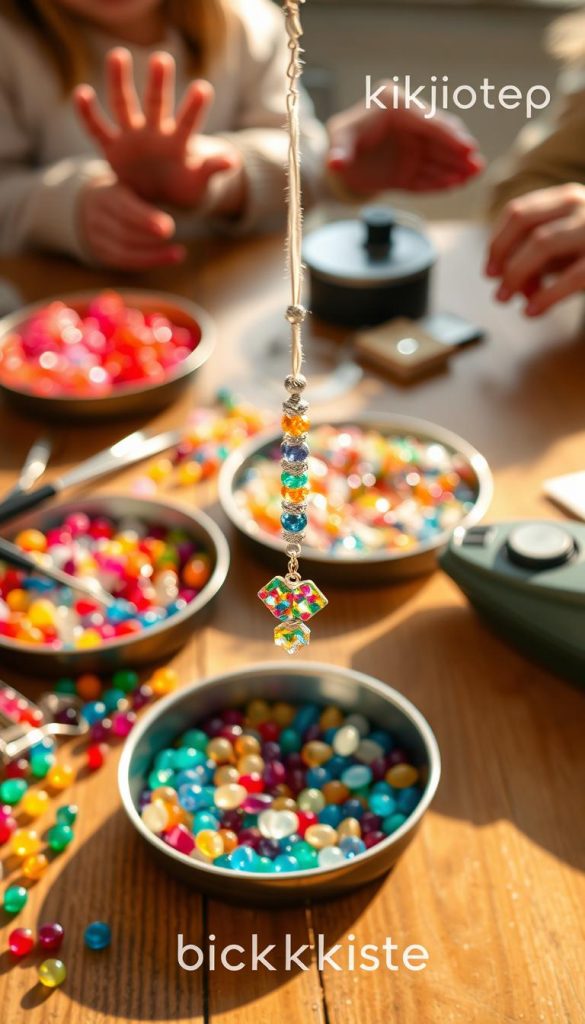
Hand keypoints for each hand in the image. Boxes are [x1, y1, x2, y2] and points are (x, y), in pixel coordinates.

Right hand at [74, 48, 244, 213]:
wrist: (161, 198)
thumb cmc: (185, 185)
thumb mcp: (199, 181)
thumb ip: (212, 168)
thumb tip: (234, 160)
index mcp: (178, 141)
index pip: (187, 122)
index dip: (194, 108)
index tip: (203, 88)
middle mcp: (154, 131)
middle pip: (156, 103)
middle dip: (159, 83)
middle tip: (162, 59)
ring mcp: (132, 136)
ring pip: (124, 104)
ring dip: (120, 81)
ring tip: (118, 55)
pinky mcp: (112, 147)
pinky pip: (97, 128)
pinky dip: (88, 113)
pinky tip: (80, 92)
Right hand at [78, 177, 185, 269]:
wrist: (90, 203)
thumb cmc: (125, 190)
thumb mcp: (133, 182)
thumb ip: (153, 185)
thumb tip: (190, 174)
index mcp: (106, 193)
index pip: (123, 208)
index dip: (145, 220)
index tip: (167, 229)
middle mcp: (97, 216)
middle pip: (123, 233)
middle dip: (151, 241)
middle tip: (178, 246)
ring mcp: (96, 236)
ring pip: (123, 250)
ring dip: (153, 255)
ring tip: (178, 253)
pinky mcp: (101, 252)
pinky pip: (123, 261)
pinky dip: (147, 260)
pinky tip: (167, 258)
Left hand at [327, 83, 483, 194]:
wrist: (341, 158)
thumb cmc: (341, 140)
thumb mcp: (339, 142)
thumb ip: (340, 152)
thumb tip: (336, 163)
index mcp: (395, 105)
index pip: (427, 120)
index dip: (448, 135)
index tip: (467, 147)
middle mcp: (409, 122)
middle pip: (439, 137)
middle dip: (458, 152)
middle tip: (476, 165)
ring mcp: (414, 145)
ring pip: (438, 156)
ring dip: (455, 167)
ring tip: (473, 176)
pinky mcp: (413, 166)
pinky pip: (428, 175)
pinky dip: (441, 181)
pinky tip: (456, 185)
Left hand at [486, 183, 584, 315]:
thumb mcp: (568, 245)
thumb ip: (540, 255)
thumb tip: (507, 278)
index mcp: (567, 198)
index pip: (518, 212)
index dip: (497, 242)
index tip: (489, 270)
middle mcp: (581, 204)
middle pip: (524, 223)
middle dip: (502, 257)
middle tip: (496, 288)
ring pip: (542, 244)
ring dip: (517, 275)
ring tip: (507, 300)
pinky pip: (571, 276)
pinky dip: (546, 296)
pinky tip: (532, 311)